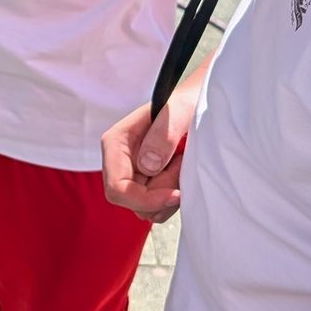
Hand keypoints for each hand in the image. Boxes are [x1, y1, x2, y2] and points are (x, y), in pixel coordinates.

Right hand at [100, 73, 202, 220]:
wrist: (195, 103)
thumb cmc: (184, 102)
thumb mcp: (178, 112)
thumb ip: (163, 135)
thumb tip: (148, 165)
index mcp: (116, 143)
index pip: (116, 187)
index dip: (144, 199)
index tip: (174, 194)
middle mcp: (120, 161)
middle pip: (131, 201)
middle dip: (160, 194)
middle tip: (182, 166)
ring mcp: (132, 173)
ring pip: (144, 208)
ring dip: (169, 195)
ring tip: (182, 165)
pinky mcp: (146, 182)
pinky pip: (156, 206)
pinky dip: (172, 197)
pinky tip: (180, 172)